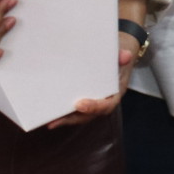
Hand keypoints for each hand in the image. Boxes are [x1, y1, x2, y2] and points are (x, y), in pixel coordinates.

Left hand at [46, 0, 149, 128]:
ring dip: (63, 119)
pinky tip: (47, 111)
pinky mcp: (82, 98)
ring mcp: (92, 100)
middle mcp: (102, 100)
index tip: (79, 104)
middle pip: (88, 115)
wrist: (117, 52)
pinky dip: (62, 111)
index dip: (94, 107)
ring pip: (79, 115)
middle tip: (54, 121)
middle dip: (71, 119)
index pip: (106, 105)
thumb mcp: (121, 52)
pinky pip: (73, 108)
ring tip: (47, 121)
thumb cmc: (117, 53)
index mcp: (114, 93)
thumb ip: (122, 55)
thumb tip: (126, 55)